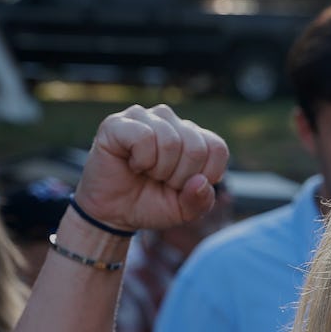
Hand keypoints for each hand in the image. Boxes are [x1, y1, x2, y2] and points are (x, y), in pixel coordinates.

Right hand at [73, 104, 229, 232]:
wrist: (114, 213)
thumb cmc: (150, 205)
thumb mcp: (184, 211)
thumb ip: (201, 201)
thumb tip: (201, 182)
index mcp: (192, 137)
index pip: (217, 148)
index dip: (206, 176)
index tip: (184, 187)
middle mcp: (171, 121)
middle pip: (196, 147)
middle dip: (180, 178)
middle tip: (161, 181)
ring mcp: (144, 118)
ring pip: (171, 141)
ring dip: (159, 170)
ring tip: (147, 173)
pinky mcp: (118, 123)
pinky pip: (144, 137)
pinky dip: (142, 160)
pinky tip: (132, 164)